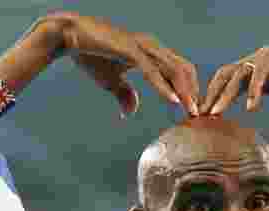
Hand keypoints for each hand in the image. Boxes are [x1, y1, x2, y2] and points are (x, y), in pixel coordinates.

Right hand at [47, 13, 199, 115]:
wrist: (69, 36)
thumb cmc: (90, 55)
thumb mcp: (111, 81)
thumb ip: (125, 94)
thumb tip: (131, 111)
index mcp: (151, 52)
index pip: (180, 71)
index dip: (190, 90)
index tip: (193, 112)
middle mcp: (152, 46)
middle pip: (184, 70)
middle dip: (194, 93)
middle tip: (199, 116)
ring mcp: (143, 46)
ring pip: (173, 69)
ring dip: (185, 92)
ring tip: (192, 112)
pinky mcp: (131, 49)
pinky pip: (153, 70)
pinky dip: (165, 87)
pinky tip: (174, 101)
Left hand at [201, 43, 268, 114]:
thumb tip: (251, 101)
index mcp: (258, 66)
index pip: (228, 80)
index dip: (214, 97)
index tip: (204, 118)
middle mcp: (260, 58)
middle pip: (226, 74)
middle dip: (211, 95)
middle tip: (201, 117)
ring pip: (239, 73)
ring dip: (225, 94)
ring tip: (216, 113)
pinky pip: (263, 73)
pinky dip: (255, 90)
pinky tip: (252, 108)